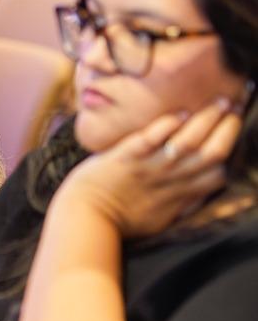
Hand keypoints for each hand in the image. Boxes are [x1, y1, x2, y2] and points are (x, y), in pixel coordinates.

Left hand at [55, 97, 240, 237]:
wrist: (86, 218)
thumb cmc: (120, 219)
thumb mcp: (159, 218)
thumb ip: (180, 205)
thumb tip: (197, 196)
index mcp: (180, 195)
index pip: (218, 174)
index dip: (232, 150)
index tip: (235, 126)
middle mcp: (170, 180)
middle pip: (212, 153)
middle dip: (228, 128)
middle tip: (235, 106)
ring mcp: (149, 168)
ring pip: (188, 143)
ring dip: (207, 120)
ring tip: (220, 102)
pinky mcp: (125, 158)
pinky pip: (151, 140)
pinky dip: (167, 127)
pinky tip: (180, 114)